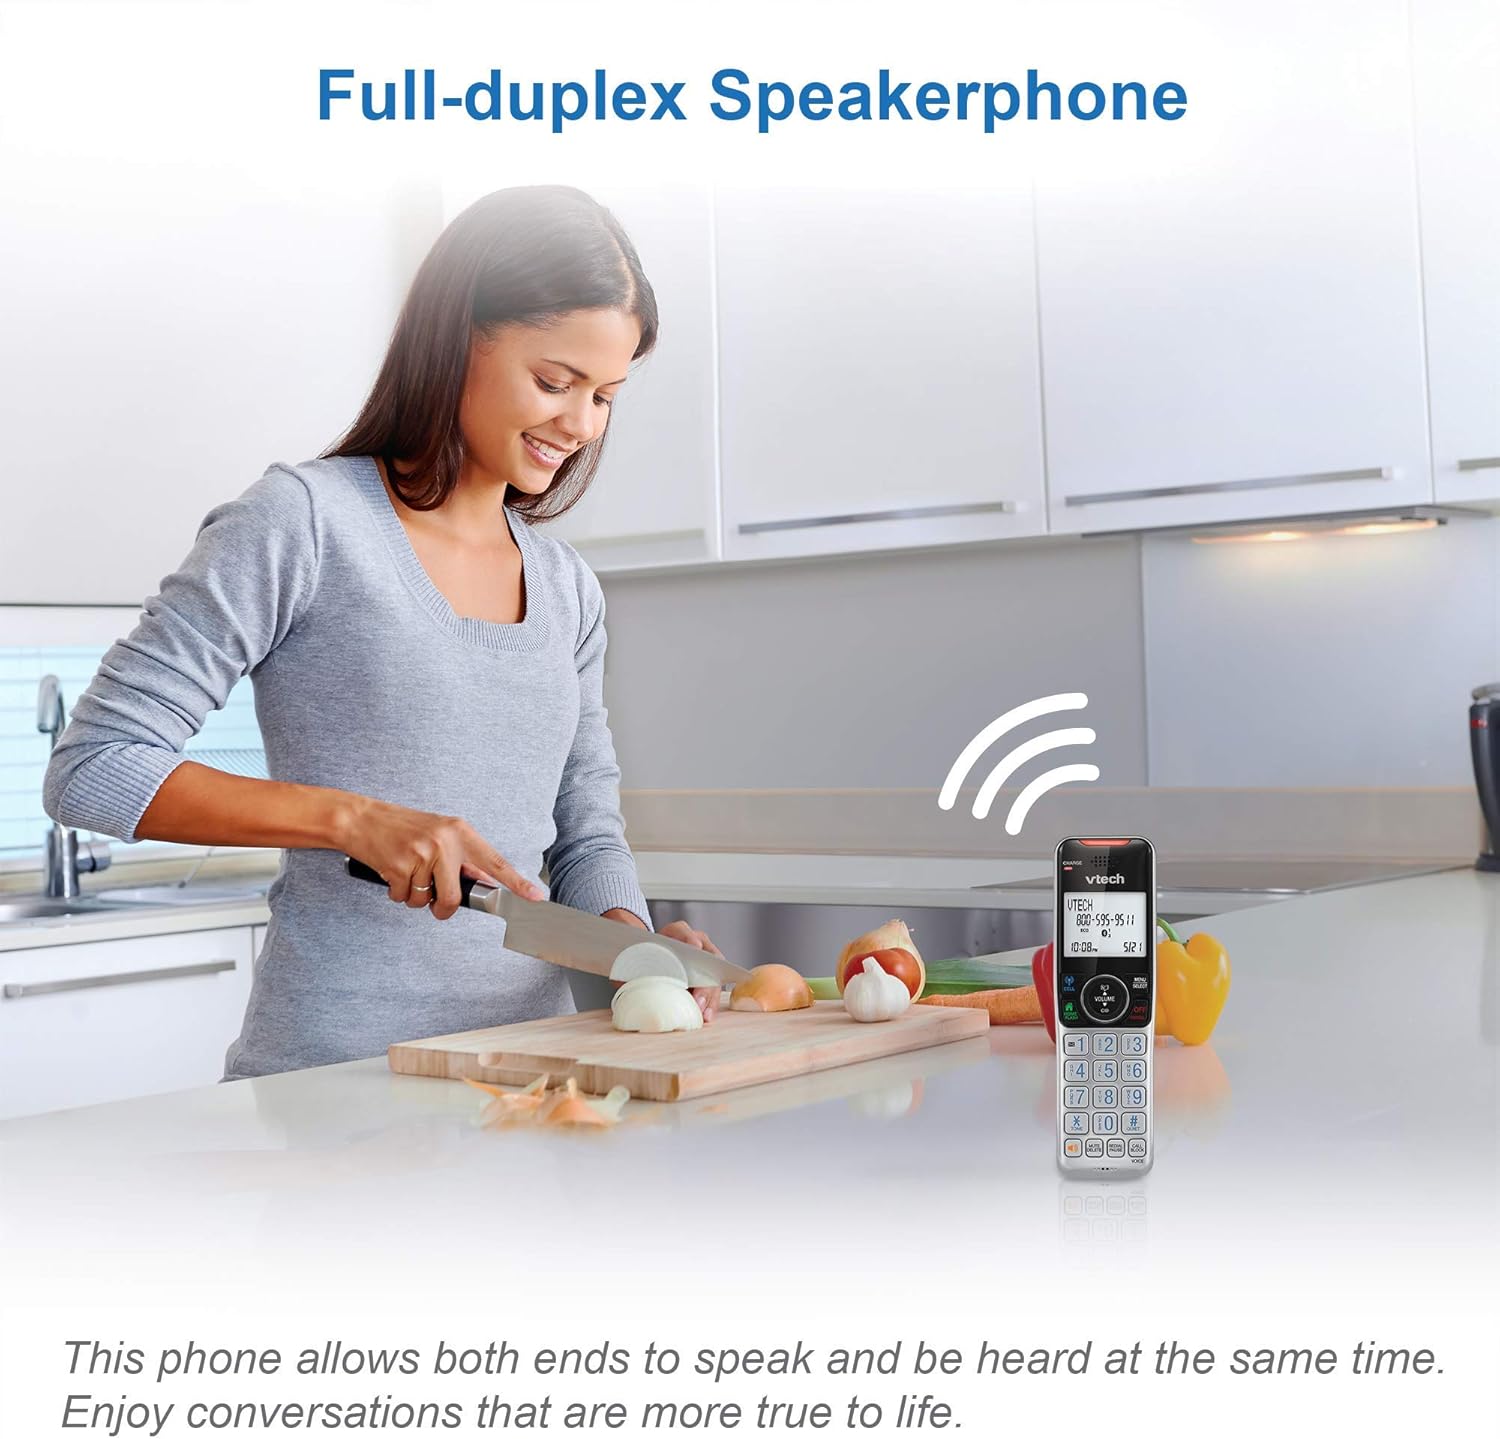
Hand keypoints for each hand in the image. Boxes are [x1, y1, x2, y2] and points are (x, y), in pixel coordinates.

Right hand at [342, 795, 544, 920]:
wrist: (361, 818)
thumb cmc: (402, 827)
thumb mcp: (438, 833)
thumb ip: (459, 857)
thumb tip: (480, 881)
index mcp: (460, 832)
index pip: (494, 862)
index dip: (517, 882)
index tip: (536, 897)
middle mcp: (444, 842)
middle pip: (453, 897)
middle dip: (441, 908)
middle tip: (433, 902)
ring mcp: (421, 854)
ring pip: (424, 901)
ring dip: (413, 896)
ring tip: (405, 872)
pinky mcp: (398, 867)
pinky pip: (403, 898)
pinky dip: (395, 892)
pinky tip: (391, 871)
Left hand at [602, 910, 725, 1022]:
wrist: (647, 959)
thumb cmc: (643, 956)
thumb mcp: (635, 958)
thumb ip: (633, 966)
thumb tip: (627, 981)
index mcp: (675, 933)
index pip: (683, 931)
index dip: (690, 939)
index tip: (694, 947)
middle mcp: (695, 943)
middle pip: (706, 958)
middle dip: (704, 981)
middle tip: (697, 998)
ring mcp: (704, 961)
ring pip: (714, 976)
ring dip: (710, 997)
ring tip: (704, 1013)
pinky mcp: (706, 979)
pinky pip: (713, 990)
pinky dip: (710, 1004)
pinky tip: (706, 1016)